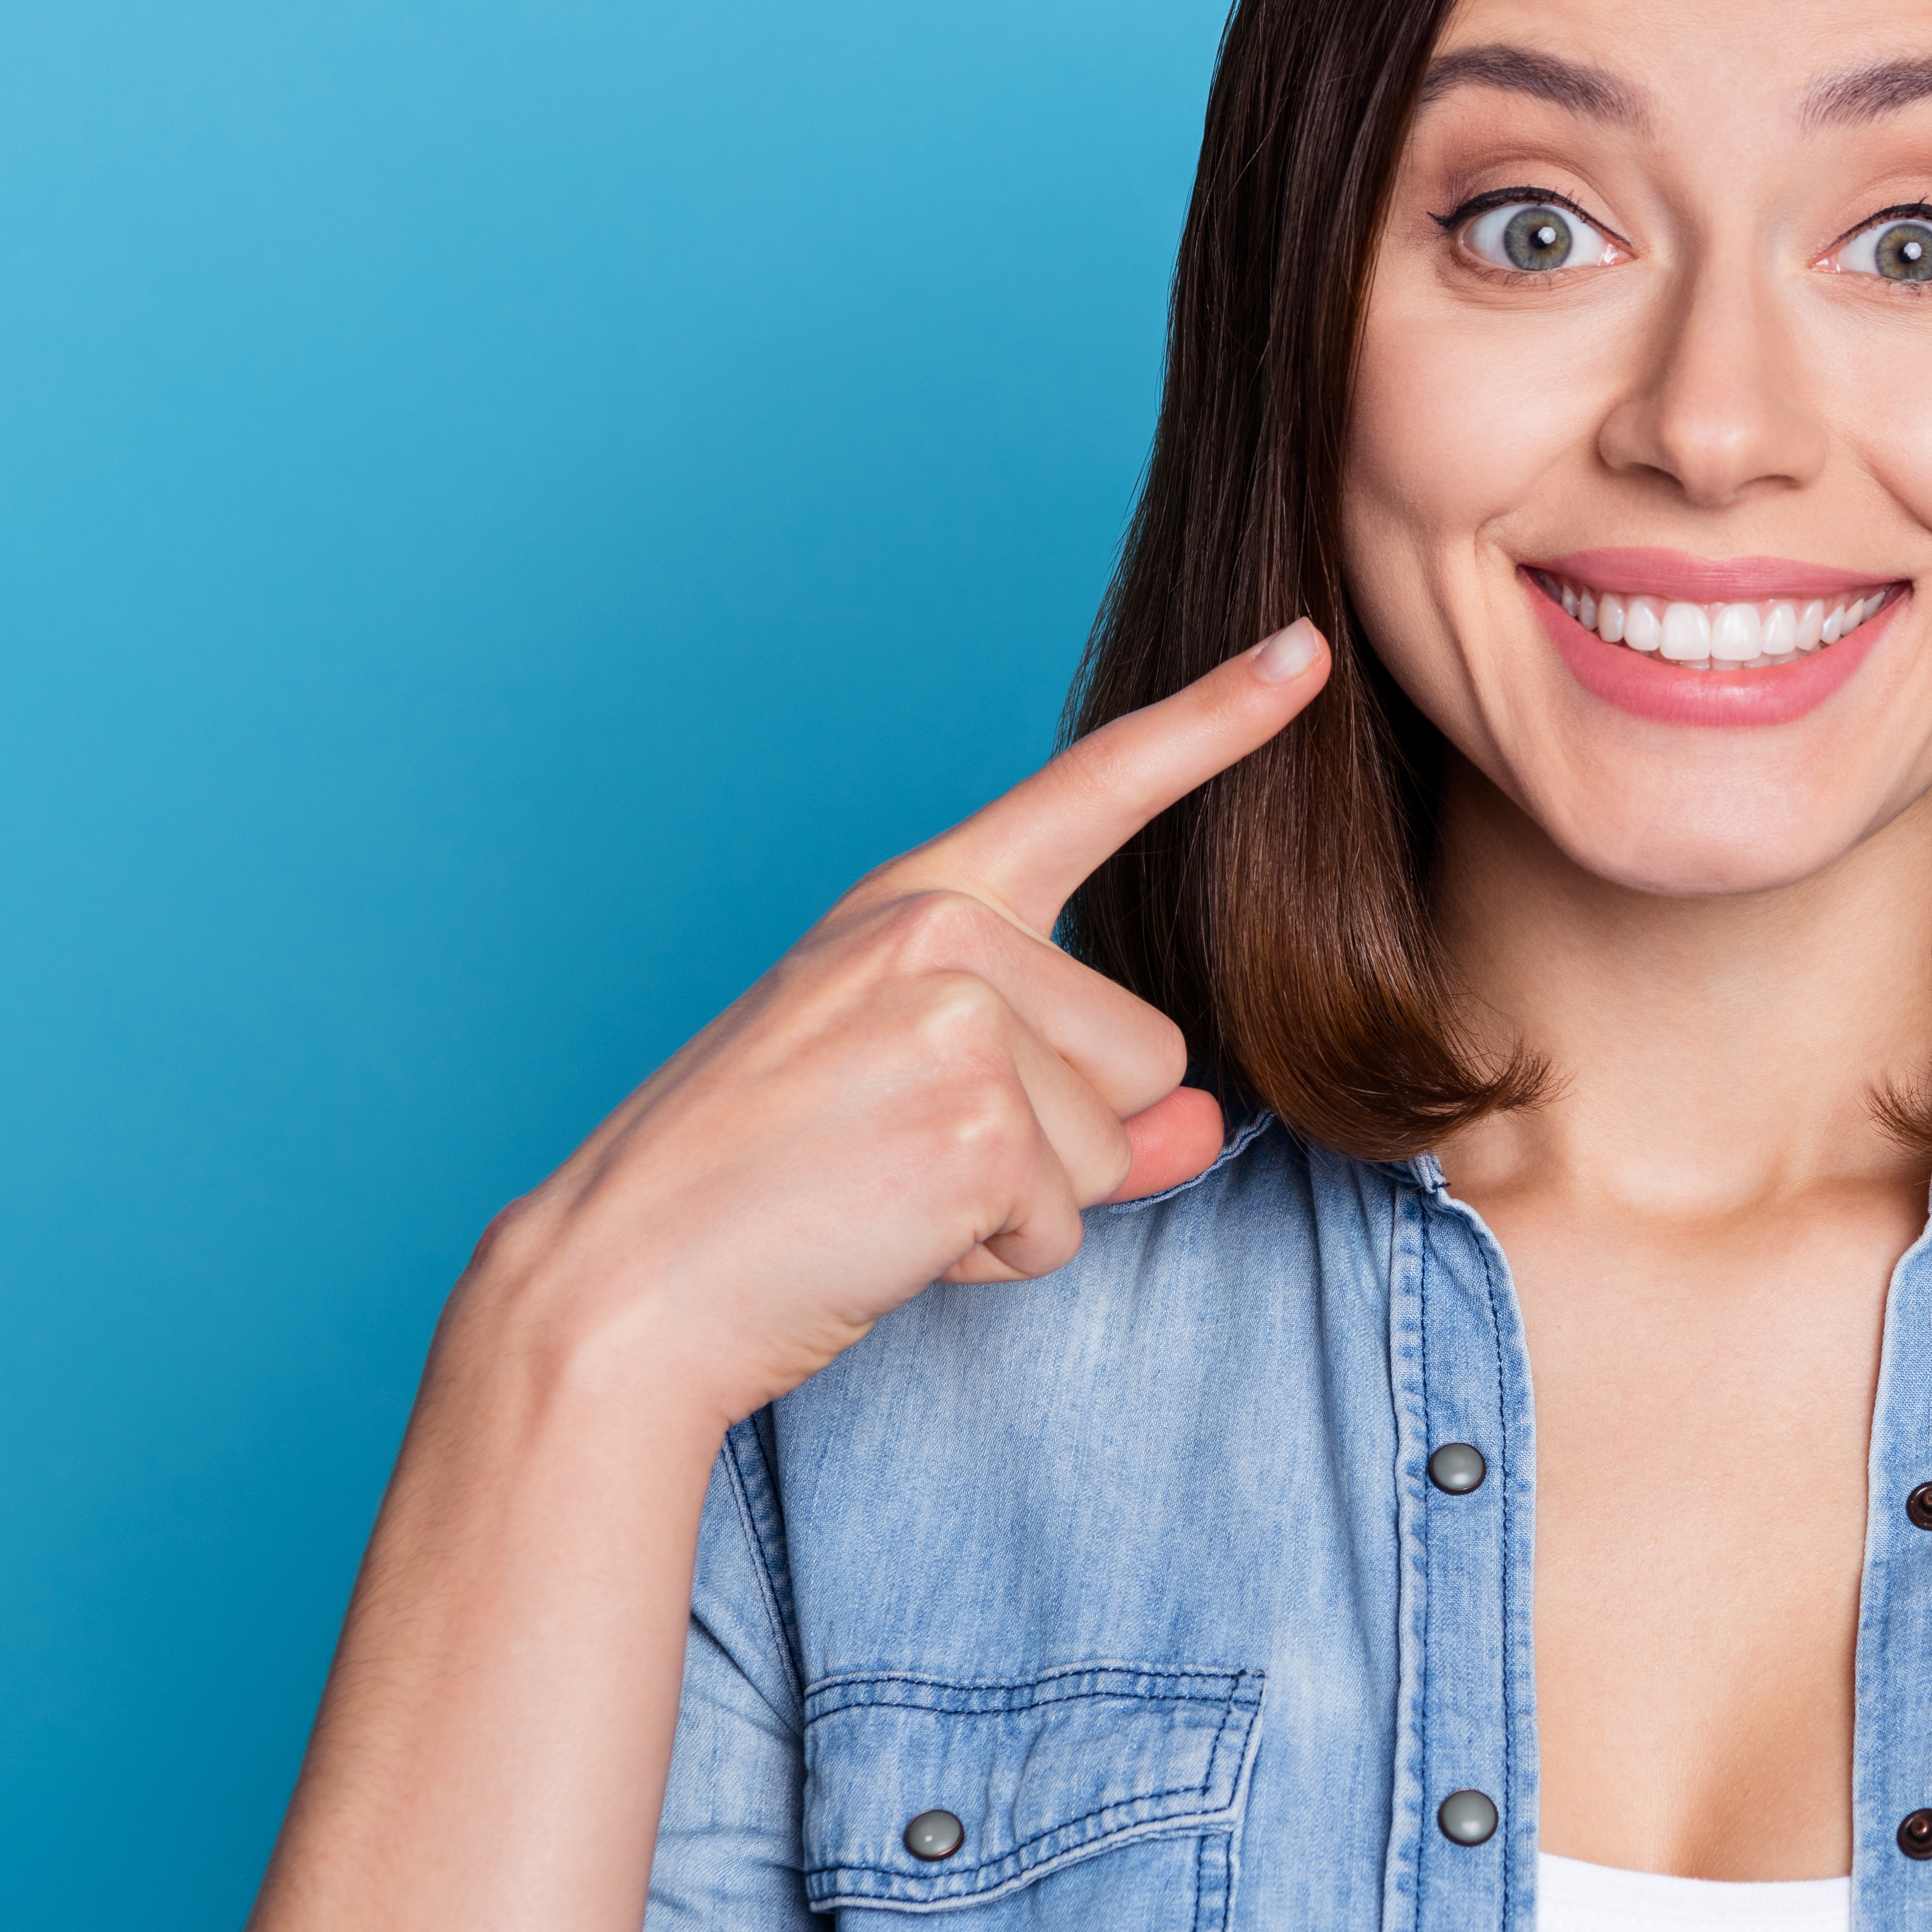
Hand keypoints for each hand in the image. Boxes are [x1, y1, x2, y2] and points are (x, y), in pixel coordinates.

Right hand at [454, 622, 1330, 1427]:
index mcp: (923, 897)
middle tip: (900, 1155)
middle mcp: (945, 929)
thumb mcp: (927, 1105)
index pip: (1094, 789)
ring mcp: (961, 1017)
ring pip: (1117, 1140)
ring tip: (886, 1192)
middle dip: (1055, 1141)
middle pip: (1143, 1053)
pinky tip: (886, 1234)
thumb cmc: (765, 1190)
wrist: (626, 1282)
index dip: (1216, 721)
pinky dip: (994, 1256)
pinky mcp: (976, 1122)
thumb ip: (1084, 1103)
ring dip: (1025, 1203)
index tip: (1305, 649)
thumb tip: (1199, 1124)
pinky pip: (1068, 1220)